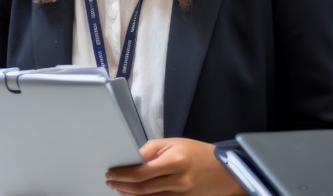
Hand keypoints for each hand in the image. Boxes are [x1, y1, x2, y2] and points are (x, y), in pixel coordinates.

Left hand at [105, 138, 246, 195]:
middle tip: (110, 180)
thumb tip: (131, 159)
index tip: (111, 172)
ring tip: (118, 187)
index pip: (142, 171)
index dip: (123, 174)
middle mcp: (178, 179)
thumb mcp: (174, 142)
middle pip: (142, 188)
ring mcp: (180, 194)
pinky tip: (133, 194)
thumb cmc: (197, 153)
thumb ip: (151, 149)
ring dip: (128, 194)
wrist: (222, 170)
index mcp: (175, 160)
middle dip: (122, 185)